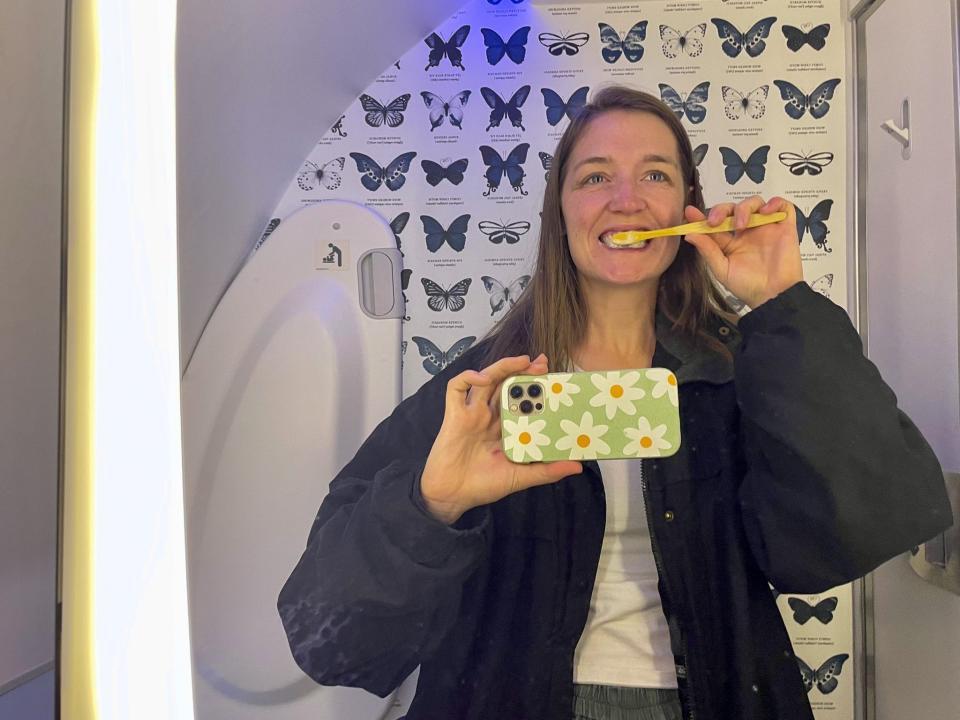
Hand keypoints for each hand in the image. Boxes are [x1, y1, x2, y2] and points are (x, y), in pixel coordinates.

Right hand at [420, 354, 582, 524]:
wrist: (451, 496)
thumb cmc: (483, 485)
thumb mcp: (520, 477)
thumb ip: (546, 471)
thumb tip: (577, 466)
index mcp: (505, 428)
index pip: (522, 400)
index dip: (536, 387)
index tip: (554, 379)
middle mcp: (489, 416)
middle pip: (506, 385)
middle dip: (523, 371)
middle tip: (542, 364)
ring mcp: (471, 413)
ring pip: (486, 380)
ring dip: (503, 366)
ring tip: (522, 361)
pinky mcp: (454, 414)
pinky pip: (456, 388)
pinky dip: (468, 377)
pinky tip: (482, 377)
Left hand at [682, 196, 802, 308]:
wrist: (773, 296)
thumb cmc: (748, 287)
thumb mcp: (722, 269)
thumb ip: (707, 250)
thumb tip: (689, 235)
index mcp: (731, 242)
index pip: (716, 223)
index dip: (703, 216)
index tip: (690, 213)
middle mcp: (748, 232)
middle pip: (733, 208)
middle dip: (721, 210)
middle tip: (715, 221)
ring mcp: (766, 228)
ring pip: (755, 203)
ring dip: (745, 208)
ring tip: (742, 224)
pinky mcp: (785, 228)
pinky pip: (783, 206)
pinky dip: (774, 203)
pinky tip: (765, 212)